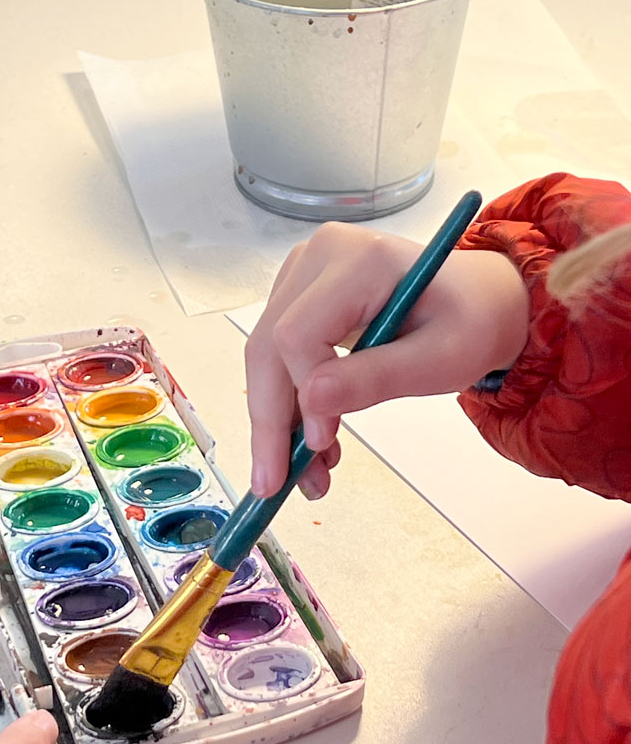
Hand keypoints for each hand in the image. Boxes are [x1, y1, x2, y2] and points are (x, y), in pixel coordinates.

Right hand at [245, 222, 529, 498]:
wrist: (477, 301)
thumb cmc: (470, 323)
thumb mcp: (442, 359)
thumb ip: (378, 377)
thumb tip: (312, 401)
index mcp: (360, 261)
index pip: (298, 333)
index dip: (300, 395)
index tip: (320, 445)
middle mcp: (320, 257)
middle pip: (268, 347)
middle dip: (271, 423)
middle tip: (274, 485)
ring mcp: (303, 275)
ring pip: (266, 358)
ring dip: (279, 424)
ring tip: (309, 475)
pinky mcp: (298, 297)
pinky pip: (278, 358)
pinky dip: (291, 407)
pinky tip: (313, 445)